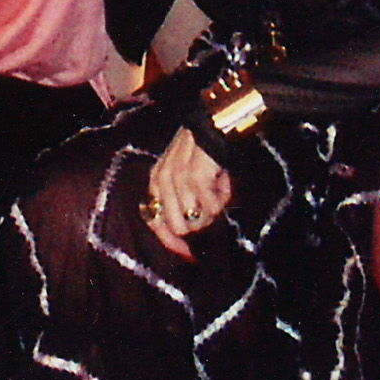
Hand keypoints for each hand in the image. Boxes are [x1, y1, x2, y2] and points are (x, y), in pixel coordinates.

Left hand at [141, 125, 231, 258]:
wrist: (216, 124)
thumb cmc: (204, 154)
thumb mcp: (184, 177)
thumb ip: (181, 204)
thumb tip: (188, 242)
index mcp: (156, 181)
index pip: (155, 223)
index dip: (172, 243)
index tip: (189, 255)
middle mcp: (162, 180)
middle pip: (177, 228)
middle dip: (200, 223)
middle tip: (213, 203)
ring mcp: (176, 179)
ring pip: (196, 220)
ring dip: (214, 208)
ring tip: (218, 186)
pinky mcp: (193, 177)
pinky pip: (211, 208)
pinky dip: (223, 199)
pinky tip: (223, 181)